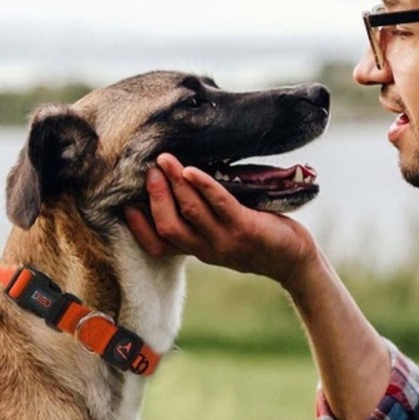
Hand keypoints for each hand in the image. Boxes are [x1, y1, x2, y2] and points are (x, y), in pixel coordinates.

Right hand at [123, 154, 317, 287]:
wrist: (293, 259)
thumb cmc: (255, 238)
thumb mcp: (221, 234)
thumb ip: (201, 217)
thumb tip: (179, 180)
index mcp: (196, 250)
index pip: (157, 245)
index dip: (138, 227)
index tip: (125, 205)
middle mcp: (206, 250)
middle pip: (168, 226)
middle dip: (155, 196)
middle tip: (149, 169)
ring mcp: (225, 242)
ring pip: (190, 213)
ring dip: (175, 184)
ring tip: (165, 160)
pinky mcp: (246, 230)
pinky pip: (219, 205)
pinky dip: (203, 186)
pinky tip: (192, 170)